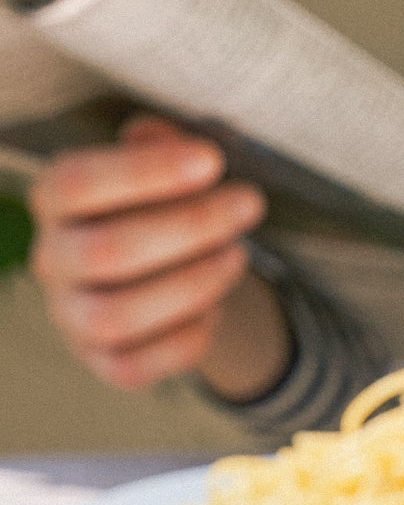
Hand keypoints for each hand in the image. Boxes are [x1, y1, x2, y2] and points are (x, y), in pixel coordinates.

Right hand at [29, 114, 290, 398]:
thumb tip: (161, 137)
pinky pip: (134, 367)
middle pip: (107, 252)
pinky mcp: (100, 359)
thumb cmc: (164, 203)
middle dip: (190, 227)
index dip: (145, 173)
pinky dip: (185, 339)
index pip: (76, 183)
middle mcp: (52, 258)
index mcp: (56, 200)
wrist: (169, 266)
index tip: (213, 160)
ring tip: (238, 254)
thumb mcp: (166, 162)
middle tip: (249, 204)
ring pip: (117, 315)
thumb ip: (163, 144)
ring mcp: (71, 315)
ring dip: (192, 284)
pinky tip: (215, 308)